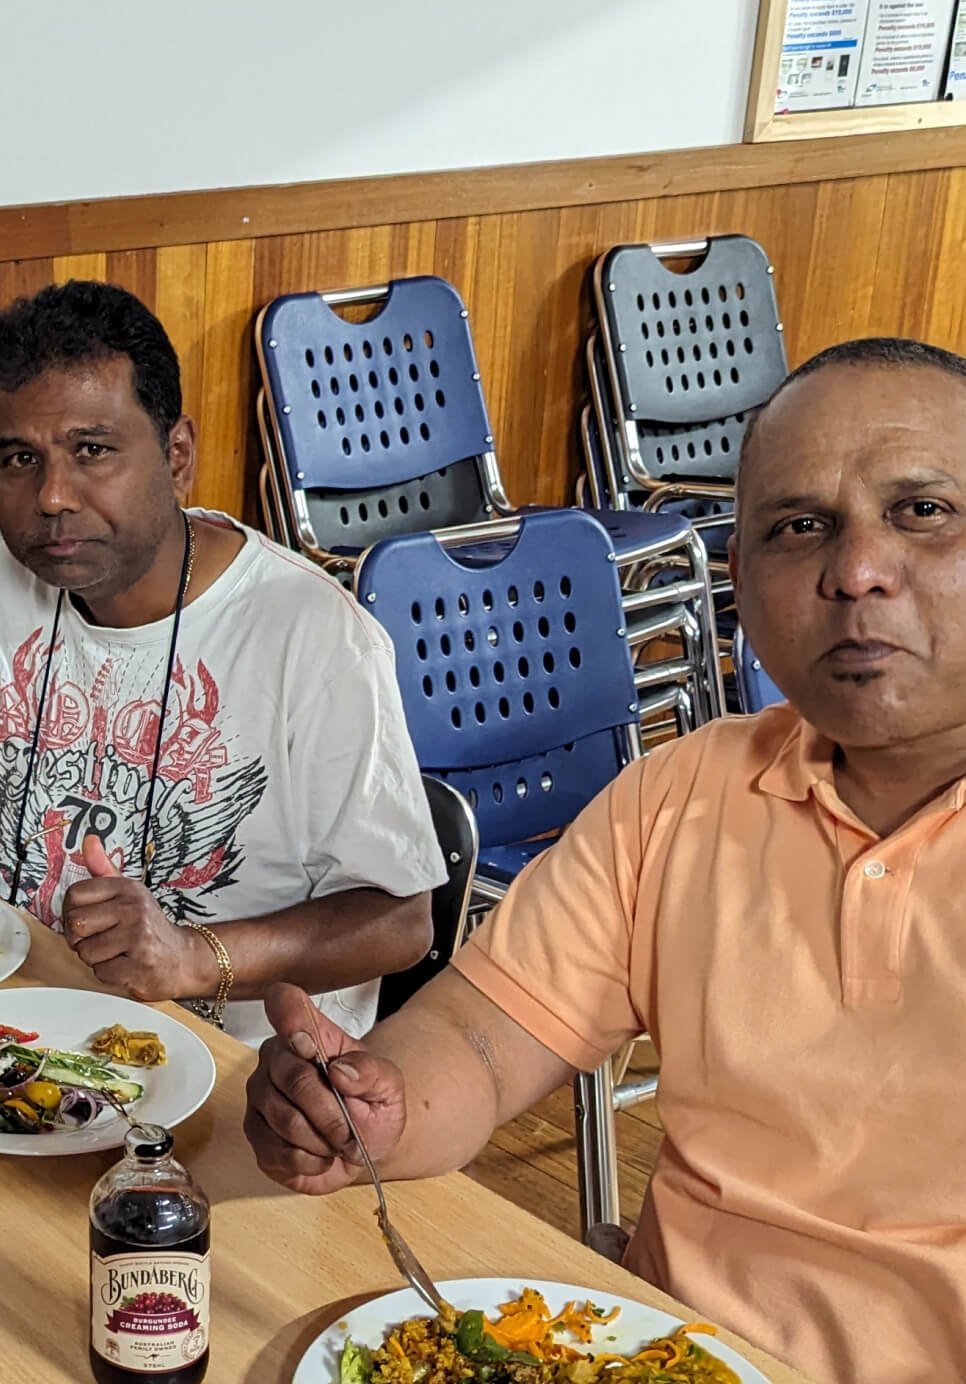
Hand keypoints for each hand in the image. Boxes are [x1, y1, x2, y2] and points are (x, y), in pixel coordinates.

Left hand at [61, 834, 213, 1001]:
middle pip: (75, 924)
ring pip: (85, 951)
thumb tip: (90, 841)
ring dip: (96, 959)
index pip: (74, 895)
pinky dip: (108, 974)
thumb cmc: (150, 927)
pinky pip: (100, 973)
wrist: (183, 958)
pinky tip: (124, 964)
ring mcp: (138, 936)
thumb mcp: (129, 893)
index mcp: (128, 888)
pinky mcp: (140, 964)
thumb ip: (104, 868)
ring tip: (115, 952)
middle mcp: (134, 908)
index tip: (87, 919)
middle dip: (81, 939)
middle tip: (101, 939)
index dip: (73, 912)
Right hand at [244, 982, 406, 1194]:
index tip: (310, 1045)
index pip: (284, 1003)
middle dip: (330, 1113)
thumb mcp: (389, 1086)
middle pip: (293, 1078)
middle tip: (351, 1130)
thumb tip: (341, 1070)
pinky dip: (308, 1160)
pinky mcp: (255, 1134)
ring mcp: (260, 1095)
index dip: (291, 1020)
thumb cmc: (371, 1108)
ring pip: (285, 1119)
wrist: (363, 1150)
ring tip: (338, 1142)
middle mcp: (277, 1058)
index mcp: (311, 1033)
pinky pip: (277, 1150)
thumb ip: (371, 1071)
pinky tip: (320, 1155)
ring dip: (321, 1140)